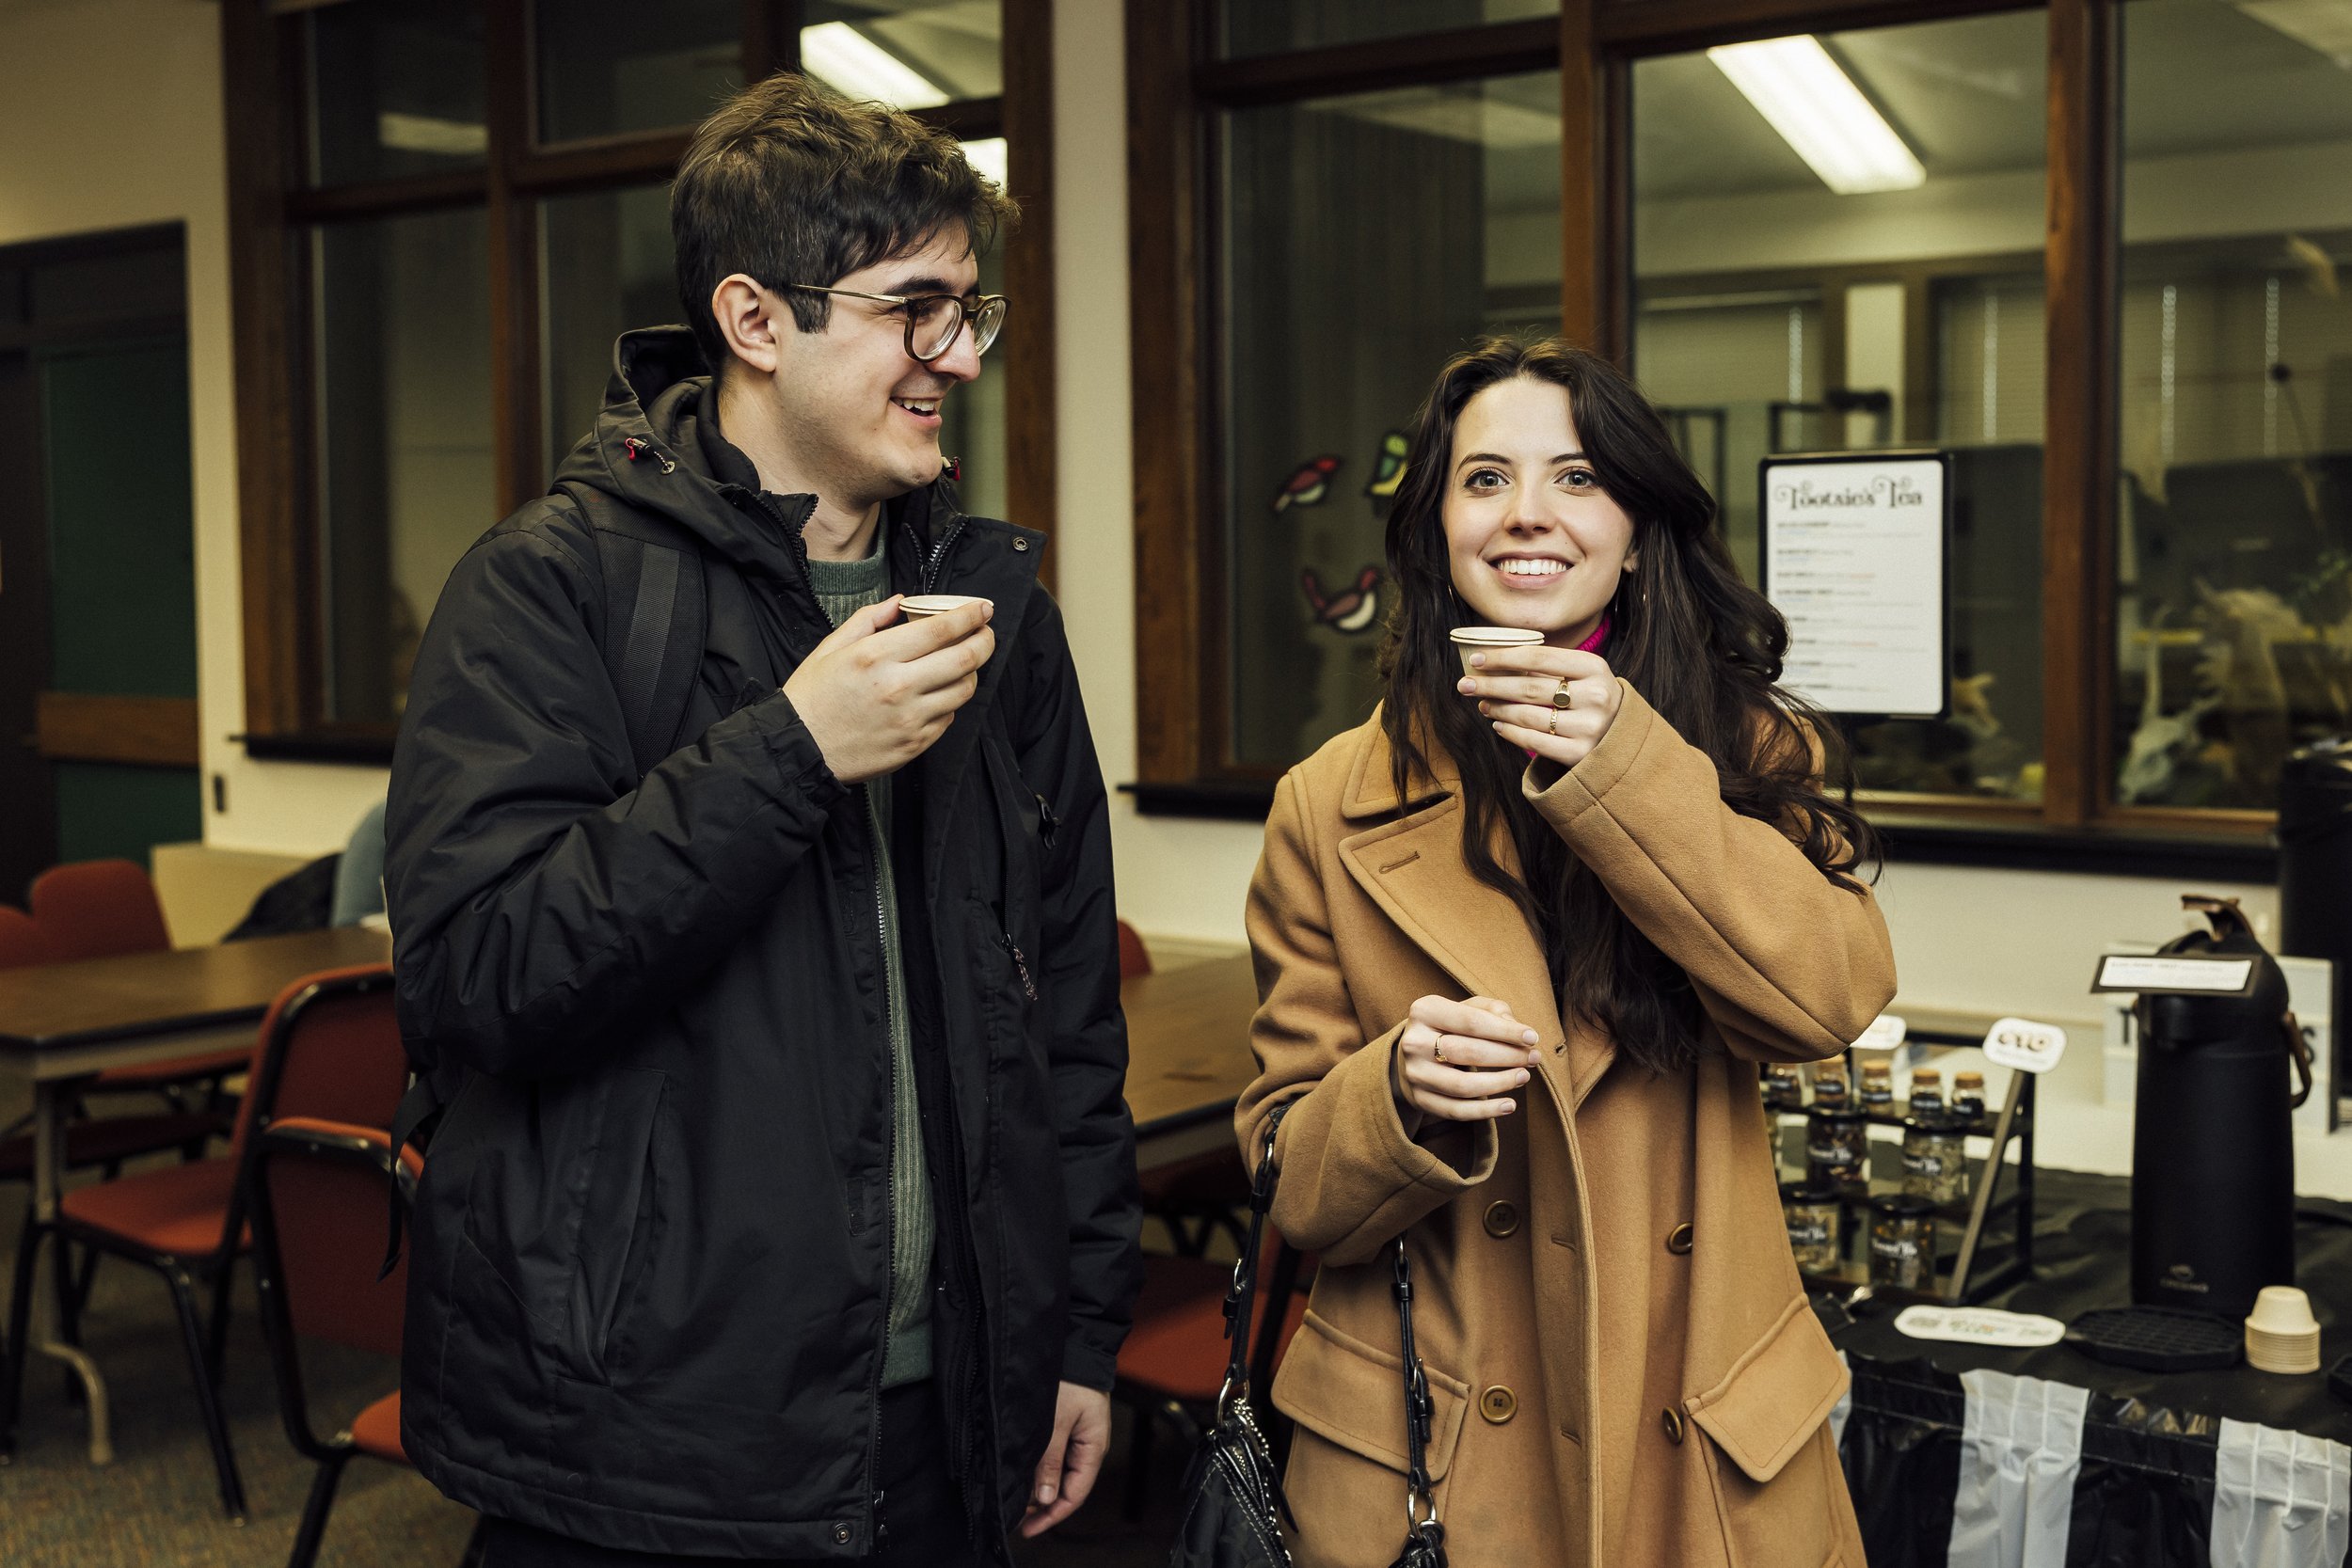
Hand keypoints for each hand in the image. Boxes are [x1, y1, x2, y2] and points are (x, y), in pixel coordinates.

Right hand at [781, 597, 994, 784]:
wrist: (799, 750)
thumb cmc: (812, 698)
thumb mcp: (831, 648)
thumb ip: (869, 620)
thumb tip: (900, 602)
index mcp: (876, 657)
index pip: (941, 630)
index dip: (970, 615)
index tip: (982, 608)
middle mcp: (898, 687)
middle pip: (965, 659)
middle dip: (985, 640)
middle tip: (986, 632)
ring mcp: (910, 719)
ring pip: (964, 689)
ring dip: (971, 672)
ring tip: (962, 662)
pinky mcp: (915, 744)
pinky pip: (949, 717)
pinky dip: (950, 701)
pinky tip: (937, 692)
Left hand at [1019, 1381, 1110, 1536]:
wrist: (1076, 1345)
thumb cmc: (1071, 1379)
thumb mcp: (1056, 1422)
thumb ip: (1050, 1461)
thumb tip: (1045, 1498)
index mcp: (1093, 1448)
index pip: (1074, 1494)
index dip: (1052, 1515)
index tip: (1028, 1528)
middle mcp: (1088, 1447)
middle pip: (1067, 1487)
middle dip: (1043, 1504)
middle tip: (1016, 1515)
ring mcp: (1079, 1437)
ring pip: (1059, 1472)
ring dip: (1040, 1486)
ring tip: (1017, 1495)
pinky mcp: (1069, 1426)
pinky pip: (1056, 1456)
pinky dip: (1041, 1467)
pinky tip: (1025, 1471)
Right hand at [1391, 995, 1541, 1135]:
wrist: (1411, 1055)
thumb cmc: (1449, 1027)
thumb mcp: (1466, 1008)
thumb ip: (1493, 1010)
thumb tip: (1516, 1029)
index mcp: (1425, 1011)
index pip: (1472, 1021)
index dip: (1506, 1031)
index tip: (1533, 1038)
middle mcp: (1414, 1042)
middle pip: (1469, 1052)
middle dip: (1508, 1056)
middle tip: (1533, 1058)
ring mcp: (1415, 1074)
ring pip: (1463, 1086)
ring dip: (1500, 1083)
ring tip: (1524, 1076)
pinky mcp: (1420, 1100)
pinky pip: (1457, 1111)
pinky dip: (1486, 1111)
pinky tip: (1509, 1105)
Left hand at [1459, 645, 1622, 769]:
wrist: (1623, 738)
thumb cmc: (1592, 699)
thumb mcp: (1583, 675)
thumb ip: (1550, 666)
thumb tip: (1495, 661)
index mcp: (1595, 668)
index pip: (1539, 657)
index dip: (1504, 657)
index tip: (1476, 660)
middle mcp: (1596, 696)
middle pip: (1529, 687)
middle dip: (1491, 685)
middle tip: (1464, 684)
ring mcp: (1589, 727)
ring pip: (1528, 715)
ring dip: (1498, 709)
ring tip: (1482, 705)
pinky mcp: (1580, 754)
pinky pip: (1534, 741)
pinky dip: (1510, 732)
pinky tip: (1498, 725)